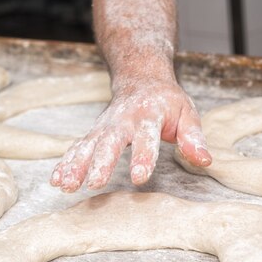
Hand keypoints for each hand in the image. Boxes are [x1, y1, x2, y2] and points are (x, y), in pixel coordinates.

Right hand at [50, 80, 210, 191]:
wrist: (141, 76)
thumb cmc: (167, 102)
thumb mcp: (187, 114)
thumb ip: (193, 138)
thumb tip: (204, 160)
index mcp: (149, 115)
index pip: (146, 138)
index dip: (143, 158)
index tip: (139, 178)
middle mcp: (123, 120)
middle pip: (110, 142)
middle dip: (101, 163)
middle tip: (94, 183)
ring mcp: (105, 126)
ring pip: (87, 145)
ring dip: (75, 165)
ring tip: (66, 185)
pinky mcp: (94, 132)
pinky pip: (77, 147)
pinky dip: (66, 163)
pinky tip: (56, 180)